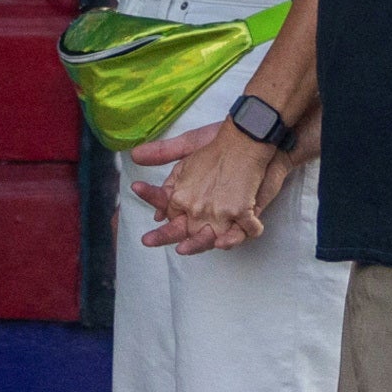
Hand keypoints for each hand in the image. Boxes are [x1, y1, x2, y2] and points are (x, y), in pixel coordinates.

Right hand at [127, 109, 282, 250]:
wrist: (256, 144)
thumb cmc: (225, 146)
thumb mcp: (191, 144)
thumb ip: (165, 151)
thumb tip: (135, 157)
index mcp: (187, 196)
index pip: (165, 205)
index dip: (152, 200)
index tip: (137, 192)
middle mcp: (204, 211)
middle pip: (183, 229)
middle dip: (165, 235)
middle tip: (148, 240)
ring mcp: (225, 217)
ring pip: (207, 239)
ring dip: (196, 243)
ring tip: (183, 247)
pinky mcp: (246, 219)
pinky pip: (236, 237)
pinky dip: (229, 241)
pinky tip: (219, 240)